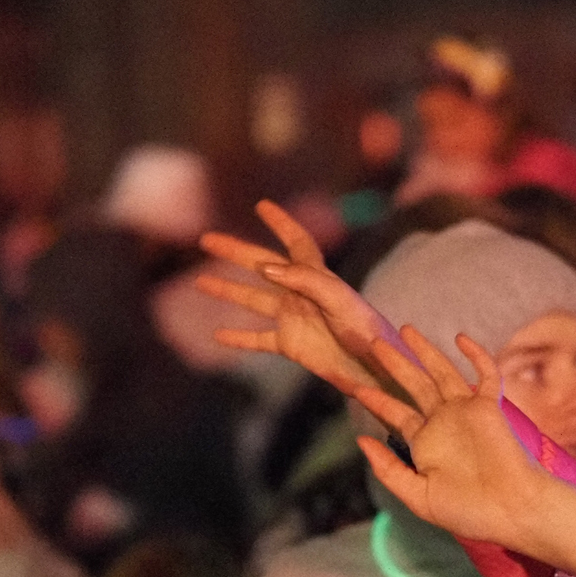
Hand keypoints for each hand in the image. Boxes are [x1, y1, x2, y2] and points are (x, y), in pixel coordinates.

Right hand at [197, 200, 394, 399]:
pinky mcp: (291, 345)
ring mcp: (294, 319)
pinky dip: (238, 338)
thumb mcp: (339, 301)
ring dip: (227, 291)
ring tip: (199, 282)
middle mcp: (301, 293)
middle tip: (206, 239)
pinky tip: (217, 335)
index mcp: (318, 277)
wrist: (376, 371)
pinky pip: (258, 339)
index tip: (262, 205)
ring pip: (253, 300)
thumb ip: (305, 281)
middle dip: (235, 252)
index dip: (282, 223)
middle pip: (261, 265)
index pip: (297, 242)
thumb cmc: (366, 332)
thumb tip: (265, 267)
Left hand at [354, 328, 575, 575]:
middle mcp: (445, 423)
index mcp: (426, 444)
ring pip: (443, 372)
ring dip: (425, 350)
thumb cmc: (469, 511)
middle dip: (395, 364)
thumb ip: (389, 470)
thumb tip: (361, 441)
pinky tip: (460, 338)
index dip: (377, 400)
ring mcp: (468, 412)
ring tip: (405, 329)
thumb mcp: (418, 496)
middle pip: (415, 385)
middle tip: (373, 343)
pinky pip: (486, 376)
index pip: (397, 414)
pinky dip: (476, 356)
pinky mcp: (490, 408)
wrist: (512, 509)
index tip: (356, 387)